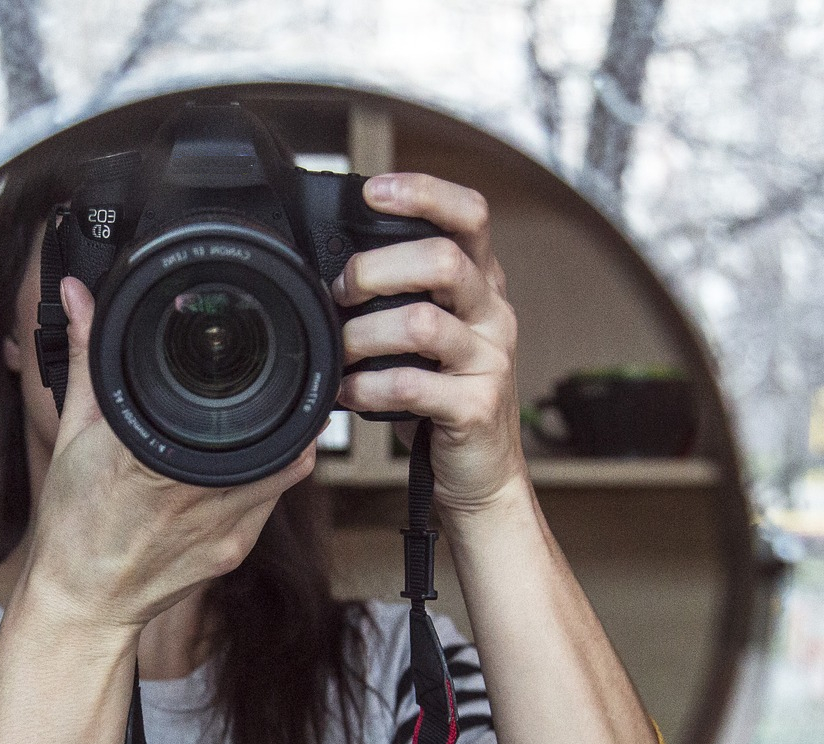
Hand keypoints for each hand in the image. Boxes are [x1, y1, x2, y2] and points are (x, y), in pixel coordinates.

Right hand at [18, 277, 314, 633]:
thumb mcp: (73, 432)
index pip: (237, 404)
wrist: (82, 600)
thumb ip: (89, 358)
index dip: (266, 373)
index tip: (268, 353)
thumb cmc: (74, 522)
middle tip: (276, 378)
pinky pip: (272, 504)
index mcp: (154, 456)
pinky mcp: (235, 552)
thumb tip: (81, 297)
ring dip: (288, 441)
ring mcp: (224, 527)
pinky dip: (270, 479)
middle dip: (284, 403)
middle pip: (283, 433)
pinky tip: (249, 466)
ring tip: (267, 419)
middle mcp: (198, 493)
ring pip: (291, 469)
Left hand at [333, 173, 526, 514]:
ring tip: (340, 352)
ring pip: (422, 323)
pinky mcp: (476, 407)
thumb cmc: (442, 396)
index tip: (373, 191)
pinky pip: (411, 385)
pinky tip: (349, 394)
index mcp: (481, 284)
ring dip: (362, 335)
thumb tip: (329, 266)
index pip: (470, 214)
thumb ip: (401, 296)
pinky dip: (366, 387)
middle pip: (443, 260)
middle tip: (341, 291)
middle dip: (377, 269)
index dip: (424, 192)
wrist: (481, 472)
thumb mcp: (428, 335)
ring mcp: (490, 360)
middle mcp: (494, 314)